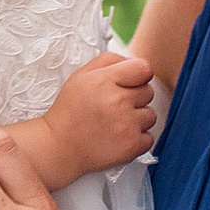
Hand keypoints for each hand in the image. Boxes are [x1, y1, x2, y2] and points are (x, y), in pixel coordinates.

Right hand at [43, 52, 156, 176]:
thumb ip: (109, 60)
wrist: (59, 149)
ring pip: (150, 115)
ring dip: (137, 119)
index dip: (138, 75)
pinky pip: (149, 137)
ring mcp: (127, 125)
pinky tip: (118, 138)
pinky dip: (136, 140)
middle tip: (113, 107)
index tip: (128, 83)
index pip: (144, 69)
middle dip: (135, 98)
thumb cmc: (70, 111)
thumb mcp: (81, 76)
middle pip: (149, 92)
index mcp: (104, 80)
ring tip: (114, 124)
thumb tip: (134, 61)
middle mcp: (118, 101)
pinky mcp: (132, 146)